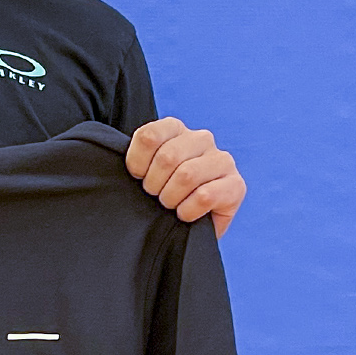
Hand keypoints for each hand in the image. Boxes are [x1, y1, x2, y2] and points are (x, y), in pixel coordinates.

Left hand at [126, 117, 244, 236]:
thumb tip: (119, 158)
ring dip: (170, 198)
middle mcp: (202, 139)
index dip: (137, 163)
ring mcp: (222, 160)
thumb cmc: (161, 193)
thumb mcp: (144, 171)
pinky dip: (188, 211)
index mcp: (175, 129)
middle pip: (168, 157)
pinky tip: (185, 214)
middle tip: (155, 196)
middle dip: (153, 185)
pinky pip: (205, 196)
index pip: (149, 136)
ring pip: (187, 175)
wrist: (187, 225)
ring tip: (170, 205)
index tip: (137, 177)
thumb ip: (136, 158)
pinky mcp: (236, 185)